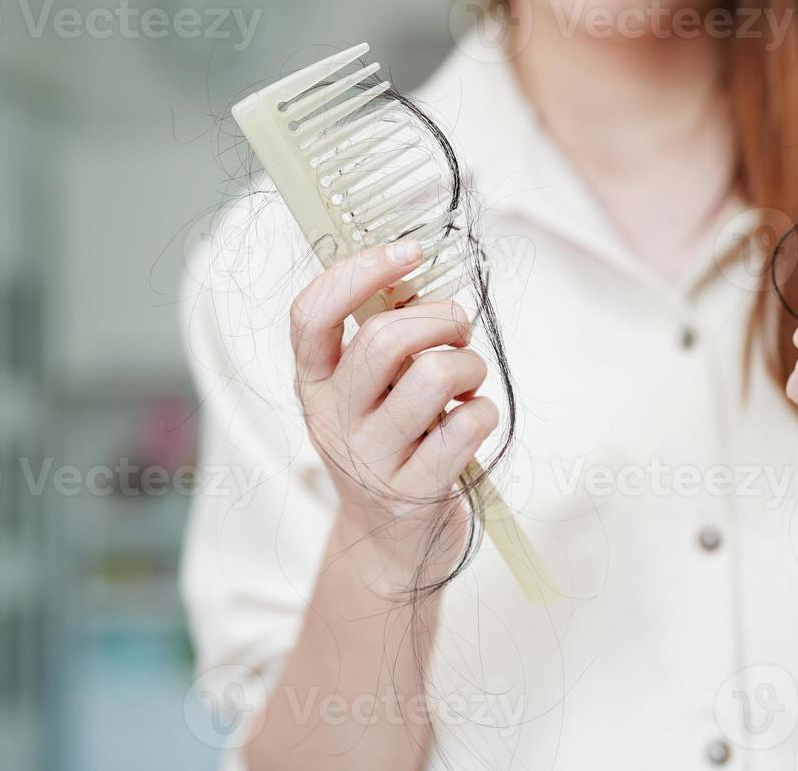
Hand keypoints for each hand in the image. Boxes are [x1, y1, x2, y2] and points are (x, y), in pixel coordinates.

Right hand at [289, 240, 498, 580]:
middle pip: (386, 338)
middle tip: (457, 331)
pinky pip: (468, 424)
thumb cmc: (390, 444)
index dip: (360, 271)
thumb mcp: (366, 392)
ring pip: (436, 376)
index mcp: (313, 383)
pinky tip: (471, 424)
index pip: (312, 314)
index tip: (408, 251)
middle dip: (441, 318)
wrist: (390, 546)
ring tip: (467, 381)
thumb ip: (380, 337)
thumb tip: (415, 267)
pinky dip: (484, 412)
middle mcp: (332, 420)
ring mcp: (371, 460)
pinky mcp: (415, 492)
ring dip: (470, 365)